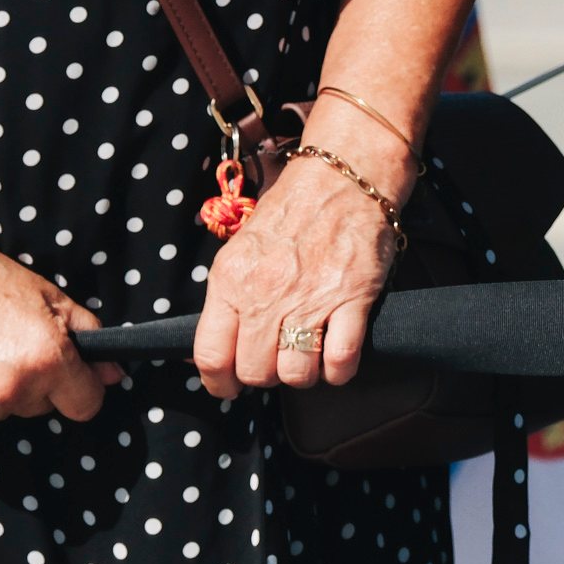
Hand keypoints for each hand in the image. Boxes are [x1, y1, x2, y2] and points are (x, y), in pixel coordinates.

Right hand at [0, 225, 115, 428]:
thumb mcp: (48, 294)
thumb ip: (87, 335)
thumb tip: (112, 371)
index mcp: (46, 360)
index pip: (87, 405)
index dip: (86, 387)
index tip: (77, 375)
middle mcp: (12, 390)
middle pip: (47, 407)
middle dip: (43, 382)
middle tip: (19, 345)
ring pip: (11, 410)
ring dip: (7, 388)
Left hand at [192, 138, 399, 398]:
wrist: (343, 176)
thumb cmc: (292, 211)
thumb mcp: (241, 247)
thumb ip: (228, 295)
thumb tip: (221, 345)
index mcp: (231, 280)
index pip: (211, 355)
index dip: (221, 383)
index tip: (231, 386)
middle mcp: (266, 294)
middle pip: (256, 372)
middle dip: (267, 375)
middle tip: (278, 359)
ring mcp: (311, 298)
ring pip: (296, 374)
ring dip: (304, 374)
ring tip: (309, 356)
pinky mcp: (352, 299)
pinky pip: (340, 360)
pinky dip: (339, 369)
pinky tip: (337, 357)